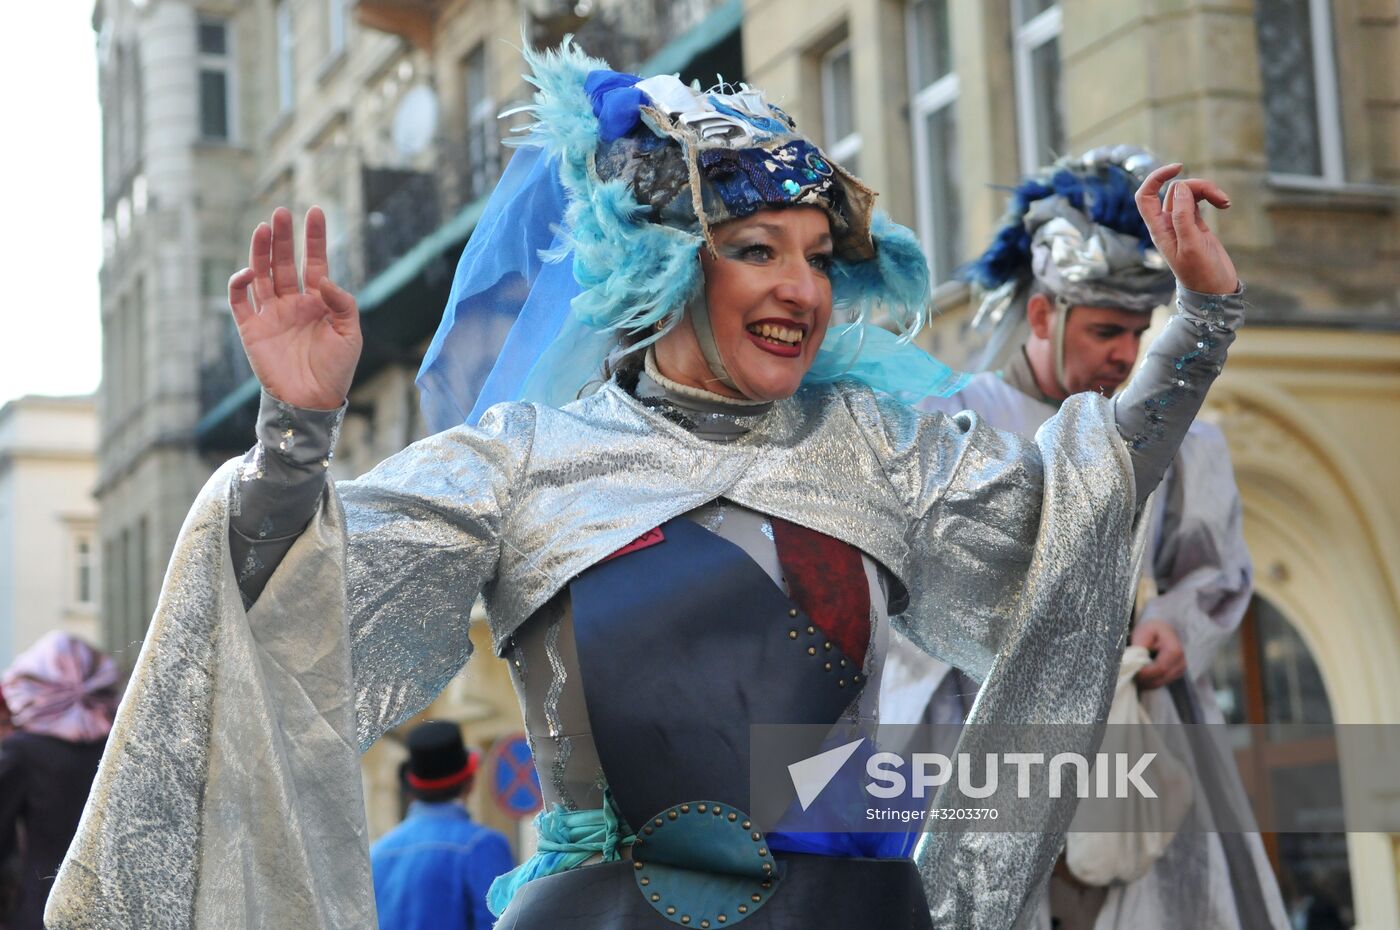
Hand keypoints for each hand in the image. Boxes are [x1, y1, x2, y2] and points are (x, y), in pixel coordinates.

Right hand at [228, 206, 361, 409]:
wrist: (312, 402)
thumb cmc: (336, 370)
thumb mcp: (349, 334)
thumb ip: (342, 303)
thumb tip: (322, 277)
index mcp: (318, 302)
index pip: (314, 261)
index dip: (314, 237)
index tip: (315, 211)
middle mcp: (292, 303)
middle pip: (284, 262)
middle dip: (283, 237)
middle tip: (281, 212)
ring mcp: (270, 314)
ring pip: (261, 274)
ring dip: (261, 251)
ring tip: (264, 227)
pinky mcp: (251, 329)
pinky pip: (239, 301)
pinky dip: (239, 283)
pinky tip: (249, 271)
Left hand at [1131, 620, 1185, 689]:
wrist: (1162, 629)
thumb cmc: (1151, 629)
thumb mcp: (1143, 633)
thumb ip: (1139, 648)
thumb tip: (1133, 662)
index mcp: (1175, 651)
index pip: (1160, 669)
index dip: (1144, 672)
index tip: (1131, 669)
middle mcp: (1180, 663)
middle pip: (1159, 679)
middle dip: (1143, 678)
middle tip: (1130, 671)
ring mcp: (1179, 670)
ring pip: (1158, 683)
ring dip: (1145, 680)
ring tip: (1135, 669)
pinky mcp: (1175, 675)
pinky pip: (1159, 683)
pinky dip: (1148, 680)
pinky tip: (1142, 672)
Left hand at [1135, 164, 1239, 294]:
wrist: (1215, 292)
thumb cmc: (1201, 273)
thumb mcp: (1191, 245)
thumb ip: (1182, 217)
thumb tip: (1179, 188)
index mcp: (1159, 230)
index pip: (1146, 196)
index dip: (1156, 178)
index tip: (1179, 167)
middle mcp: (1167, 225)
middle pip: (1173, 191)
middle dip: (1196, 185)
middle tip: (1219, 197)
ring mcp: (1182, 224)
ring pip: (1188, 194)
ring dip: (1206, 190)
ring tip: (1225, 201)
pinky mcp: (1197, 225)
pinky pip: (1198, 201)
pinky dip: (1211, 197)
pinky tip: (1224, 204)